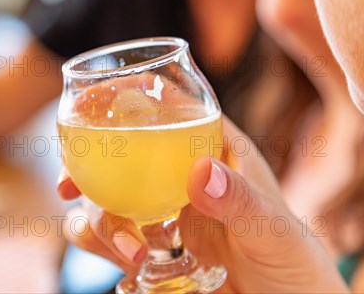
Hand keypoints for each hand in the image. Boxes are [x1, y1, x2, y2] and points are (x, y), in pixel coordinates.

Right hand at [57, 117, 348, 292]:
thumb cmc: (294, 264)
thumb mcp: (274, 232)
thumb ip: (240, 201)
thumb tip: (199, 171)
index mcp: (212, 150)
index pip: (166, 107)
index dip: (124, 97)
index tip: (90, 106)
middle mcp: (179, 174)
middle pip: (118, 153)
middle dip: (87, 167)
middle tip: (69, 187)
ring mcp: (162, 211)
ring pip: (104, 197)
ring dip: (98, 220)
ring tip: (132, 254)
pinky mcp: (152, 246)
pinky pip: (109, 237)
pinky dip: (104, 248)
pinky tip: (132, 265)